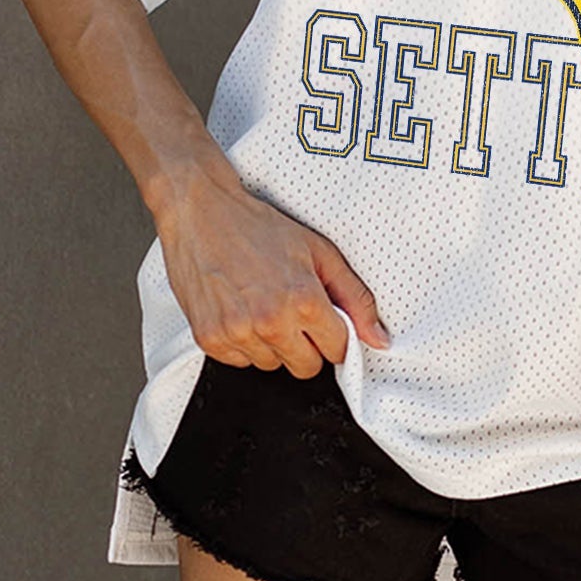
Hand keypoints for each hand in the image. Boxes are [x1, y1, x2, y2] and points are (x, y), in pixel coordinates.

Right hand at [154, 170, 390, 377]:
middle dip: (306, 344)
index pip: (337, 350)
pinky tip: (240, 309)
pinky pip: (239, 362)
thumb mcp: (319, 251)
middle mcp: (269, 322)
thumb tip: (379, 338)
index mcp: (303, 300)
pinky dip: (243, 342)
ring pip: (271, 365)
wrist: (201, 213)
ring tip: (261, 303)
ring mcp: (236, 334)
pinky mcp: (209, 340)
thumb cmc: (257, 226)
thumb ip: (355, 297)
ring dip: (272, 343)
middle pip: (306, 367)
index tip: (325, 320)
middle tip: (292, 310)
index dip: (334, 334)